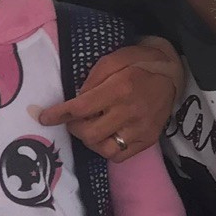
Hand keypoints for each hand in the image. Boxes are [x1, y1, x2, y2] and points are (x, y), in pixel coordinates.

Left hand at [39, 36, 181, 159]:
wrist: (172, 72)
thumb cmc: (138, 62)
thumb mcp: (113, 59)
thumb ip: (92, 79)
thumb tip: (75, 100)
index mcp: (119, 89)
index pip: (81, 108)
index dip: (58, 114)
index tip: (44, 118)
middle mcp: (130, 112)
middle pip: (90, 134)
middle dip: (74, 128)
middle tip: (74, 120)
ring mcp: (141, 129)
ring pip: (104, 149)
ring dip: (90, 141)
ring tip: (90, 128)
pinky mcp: (148, 139)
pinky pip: (120, 156)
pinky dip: (107, 149)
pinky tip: (105, 136)